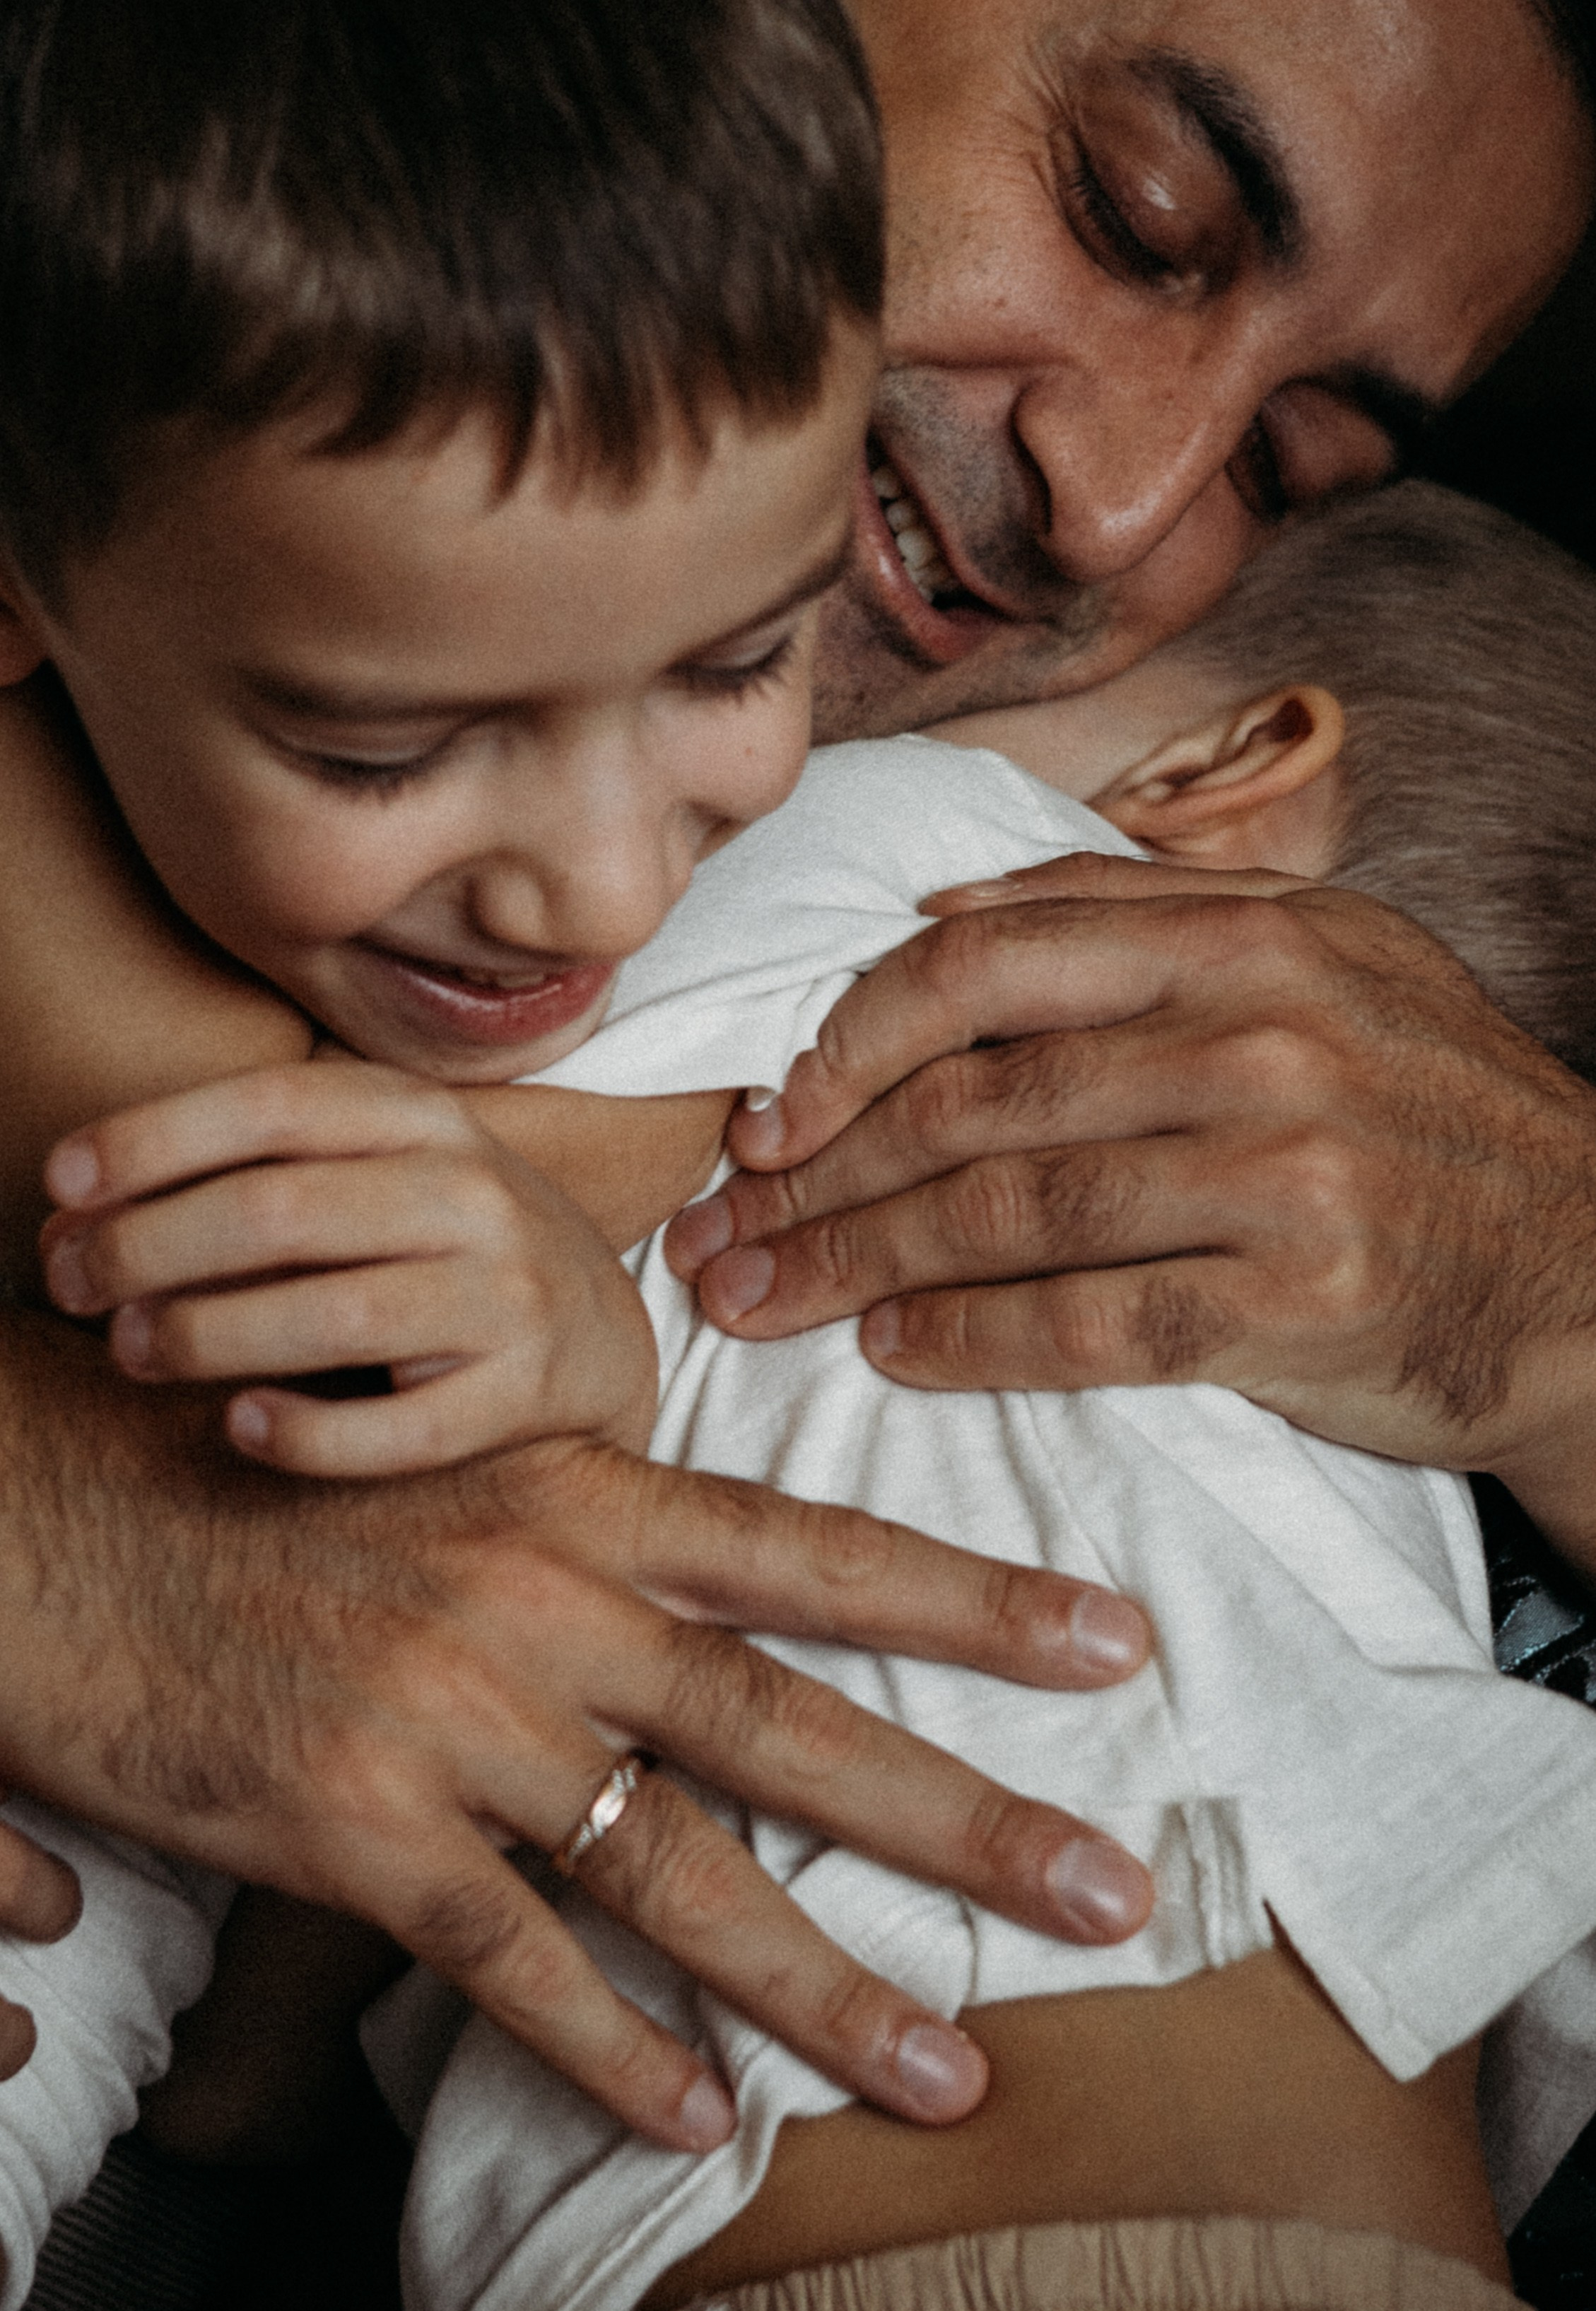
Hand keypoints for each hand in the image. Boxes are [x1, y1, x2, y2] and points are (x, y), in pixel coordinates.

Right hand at [0, 1306, 1152, 2150]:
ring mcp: (452, 1718)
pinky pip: (511, 1959)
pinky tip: (696, 2121)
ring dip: (824, 1989)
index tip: (1114, 1643)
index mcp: (578, 1494)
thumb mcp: (453, 1460)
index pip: (816, 1550)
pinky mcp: (353, 1826)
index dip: (974, 1599)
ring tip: (950, 2074)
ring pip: (677, 1872)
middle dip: (965, 1820)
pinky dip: (608, 2049)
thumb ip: (593, 1525)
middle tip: (1110, 1897)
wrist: (63, 1516)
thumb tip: (715, 1595)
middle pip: (792, 1726)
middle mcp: (540, 1602)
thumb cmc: (265, 1475)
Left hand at [41, 1059, 656, 1473]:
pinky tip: (242, 1426)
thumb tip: (73, 1214)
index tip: (60, 1182)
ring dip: (208, 1336)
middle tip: (75, 1284)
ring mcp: (509, 1292)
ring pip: (335, 1316)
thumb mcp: (372, 1174)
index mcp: (424, 1118)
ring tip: (134, 1352)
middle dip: (151, 1246)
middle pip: (283, 1211)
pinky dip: (308, 1433)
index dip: (153, 1141)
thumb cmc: (439, 1249)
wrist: (598, 1335)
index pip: (272, 1108)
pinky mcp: (525, 1391)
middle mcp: (474, 1191)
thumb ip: (251, 1177)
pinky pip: (400, 1428)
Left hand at [665, 853, 1595, 1523]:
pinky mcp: (1294, 1300)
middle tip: (716, 1227)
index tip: (766, 1112)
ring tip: (757, 1298)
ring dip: (855, 1264)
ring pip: (1007, 1210)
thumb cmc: (1426, 1113)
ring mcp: (1280, 1168)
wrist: (1593, 1269)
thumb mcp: (1322, 960)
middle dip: (816, 1173)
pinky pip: (1087, 1323)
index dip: (848, 1038)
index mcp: (1245, 936)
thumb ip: (1137, 918)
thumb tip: (934, 911)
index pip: (988, 962)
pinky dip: (969, 1342)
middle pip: (973, 1099)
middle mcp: (1256, 1035)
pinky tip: (890, 1356)